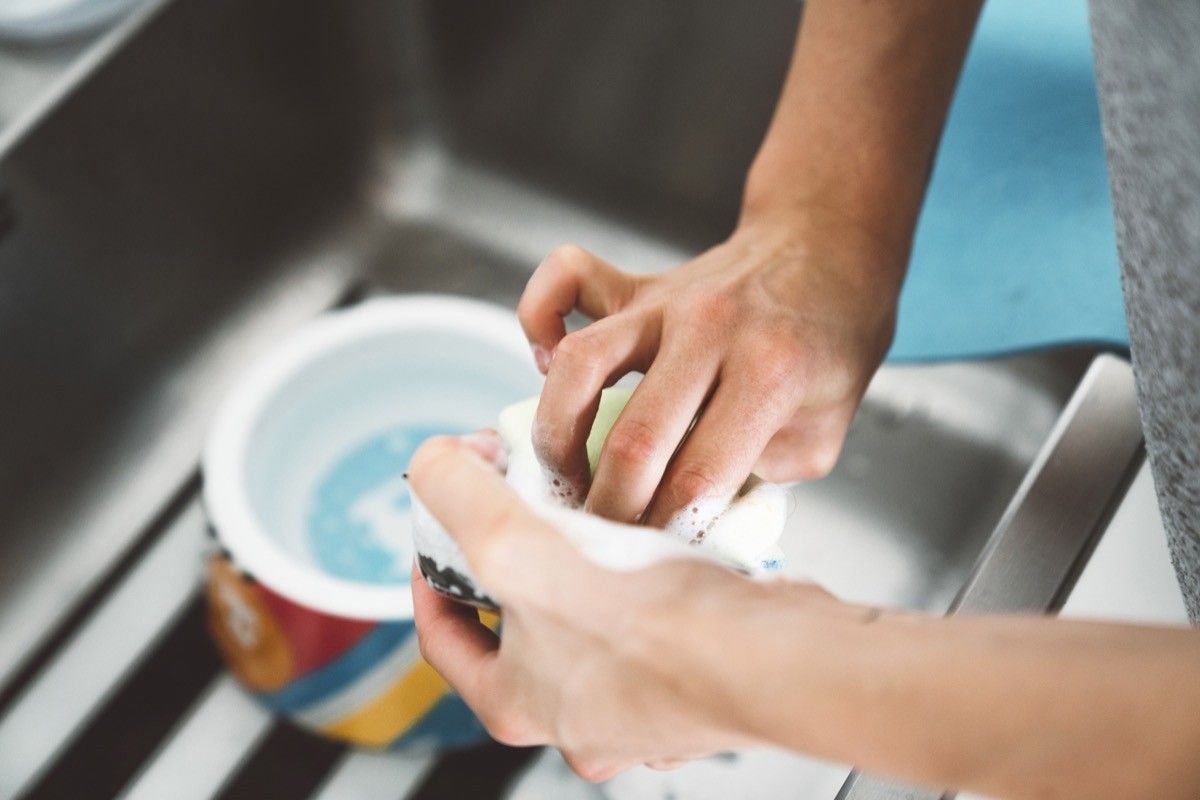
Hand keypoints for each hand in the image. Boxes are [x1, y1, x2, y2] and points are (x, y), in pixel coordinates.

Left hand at [407, 433, 835, 779]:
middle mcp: (576, 716)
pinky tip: (660, 538)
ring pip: (589, 620)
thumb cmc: (658, 632)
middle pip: (521, 622)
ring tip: (597, 511)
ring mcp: (638, 704)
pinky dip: (648, 578)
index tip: (440, 532)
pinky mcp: (691, 680)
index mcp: (519, 703)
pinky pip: (652, 620)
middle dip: (520, 562)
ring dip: (588, 566)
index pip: (444, 636)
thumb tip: (432, 464)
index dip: (431, 573)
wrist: (780, 663)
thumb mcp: (518, 550)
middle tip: (526, 509)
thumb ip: (461, 499)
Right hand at [517, 211, 901, 526]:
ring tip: (562, 475)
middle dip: (609, 509)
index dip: (668, 530)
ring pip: (579, 364)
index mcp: (769, 372)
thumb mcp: (823, 434)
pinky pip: (562, 280)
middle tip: (603, 539)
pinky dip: (537, 319)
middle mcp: (710, 329)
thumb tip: (688, 516)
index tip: (655, 557)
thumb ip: (762, 480)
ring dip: (558, 435)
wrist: (826, 254)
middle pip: (634, 438)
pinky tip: (545, 365)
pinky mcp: (634, 283)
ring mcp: (665, 300)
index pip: (698, 477)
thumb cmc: (825, 350)